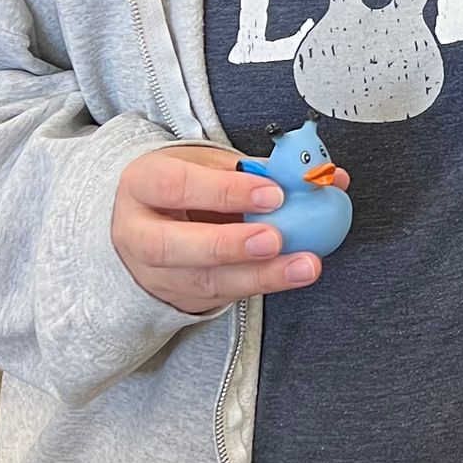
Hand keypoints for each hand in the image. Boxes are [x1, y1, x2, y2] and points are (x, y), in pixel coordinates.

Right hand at [110, 143, 349, 316]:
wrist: (151, 220)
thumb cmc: (187, 185)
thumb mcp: (209, 164)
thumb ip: (261, 170)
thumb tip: (325, 175)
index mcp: (142, 184)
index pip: (176, 186)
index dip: (224, 191)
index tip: (273, 193)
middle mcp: (137, 232)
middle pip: (172, 246)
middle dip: (229, 244)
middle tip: (276, 239)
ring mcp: (153, 272)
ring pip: (202, 281)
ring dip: (259, 275)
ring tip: (304, 265)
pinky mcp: (178, 297)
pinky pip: (221, 296)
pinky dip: (260, 285)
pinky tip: (291, 275)